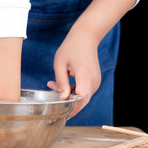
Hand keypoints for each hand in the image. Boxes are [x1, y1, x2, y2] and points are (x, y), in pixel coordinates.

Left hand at [47, 0, 136, 118]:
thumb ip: (61, 82)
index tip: (60, 111)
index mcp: (85, 76)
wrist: (86, 36)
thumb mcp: (60, 64)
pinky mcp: (93, 81)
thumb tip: (62, 98)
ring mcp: (95, 82)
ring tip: (52, 84)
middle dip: (66, 102)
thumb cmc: (72, 47)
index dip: (71, 107)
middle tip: (52, 96)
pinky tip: (61, 83)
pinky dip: (73, 90)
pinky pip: (84, 91)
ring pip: (82, 97)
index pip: (80, 99)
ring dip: (68, 95)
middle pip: (81, 101)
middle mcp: (93, 81)